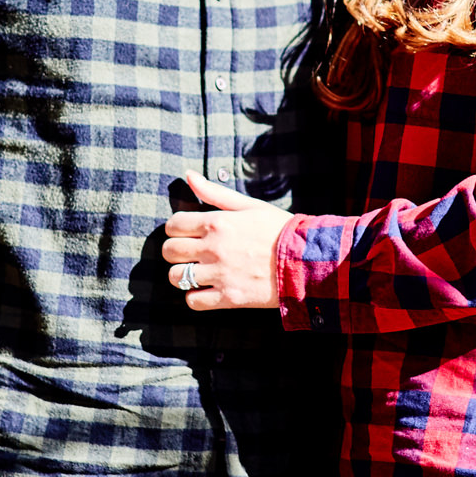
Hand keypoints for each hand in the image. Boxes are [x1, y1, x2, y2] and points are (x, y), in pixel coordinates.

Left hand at [162, 170, 288, 310]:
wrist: (306, 261)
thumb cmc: (279, 230)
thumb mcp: (249, 205)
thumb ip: (215, 192)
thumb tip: (189, 174)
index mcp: (217, 222)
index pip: (173, 225)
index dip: (177, 228)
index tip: (188, 233)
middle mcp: (214, 248)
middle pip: (169, 251)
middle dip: (176, 251)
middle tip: (191, 253)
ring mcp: (219, 274)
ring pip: (176, 277)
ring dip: (183, 276)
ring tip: (198, 273)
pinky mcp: (228, 298)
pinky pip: (192, 301)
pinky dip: (195, 297)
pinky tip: (207, 290)